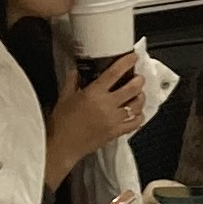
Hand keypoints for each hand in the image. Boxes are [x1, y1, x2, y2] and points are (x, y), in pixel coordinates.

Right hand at [47, 52, 145, 171]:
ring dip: (140, 96)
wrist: (63, 146)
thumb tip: (77, 71)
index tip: (134, 57)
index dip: (127, 62)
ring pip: (137, 104)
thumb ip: (72, 81)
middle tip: (138, 77)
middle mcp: (107, 105)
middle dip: (139, 79)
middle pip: (133, 87)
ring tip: (137, 94)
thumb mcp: (65, 97)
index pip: (115, 73)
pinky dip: (139, 115)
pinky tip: (136, 112)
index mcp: (94, 93)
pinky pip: (136, 122)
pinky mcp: (117, 132)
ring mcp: (114, 120)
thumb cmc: (62, 122)